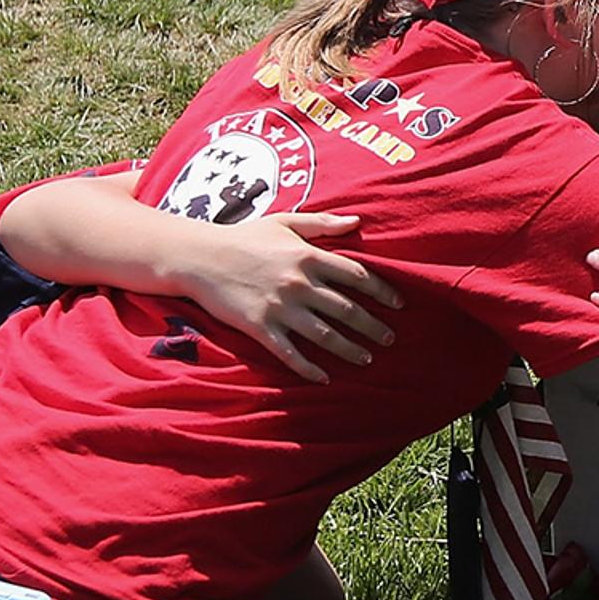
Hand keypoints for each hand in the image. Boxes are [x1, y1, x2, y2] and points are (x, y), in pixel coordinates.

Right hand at [178, 211, 400, 381]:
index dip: (382, 291)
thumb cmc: (244, 237)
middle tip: (389, 339)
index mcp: (308, 255)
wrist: (199, 256)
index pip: (357, 276)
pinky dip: (309, 368)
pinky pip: (290, 353)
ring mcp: (280, 307)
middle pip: (347, 309)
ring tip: (366, 359)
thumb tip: (357, 221)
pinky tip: (324, 378)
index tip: (399, 304)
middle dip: (372, 327)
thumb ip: (322, 224)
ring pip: (324, 335)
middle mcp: (299, 283)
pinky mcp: (259, 327)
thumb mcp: (284, 222)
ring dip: (349, 349)